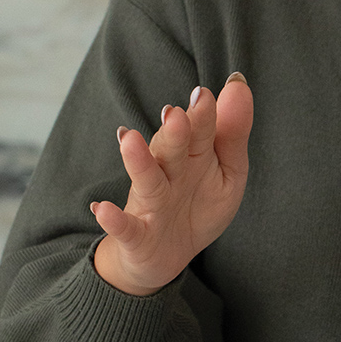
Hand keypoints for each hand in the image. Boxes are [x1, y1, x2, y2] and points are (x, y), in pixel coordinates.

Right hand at [92, 74, 252, 294]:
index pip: (199, 131)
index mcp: (193, 156)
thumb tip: (238, 84)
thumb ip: (233, 133)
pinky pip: (124, 227)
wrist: (166, 256)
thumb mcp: (228, 173)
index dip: (202, 115)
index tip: (204, 95)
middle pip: (171, 150)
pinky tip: (102, 209)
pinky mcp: (136, 234)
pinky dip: (113, 220)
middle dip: (173, 133)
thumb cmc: (198, 207)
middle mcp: (168, 173)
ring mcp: (150, 203)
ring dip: (138, 161)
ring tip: (130, 139)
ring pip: (146, 180)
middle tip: (175, 114)